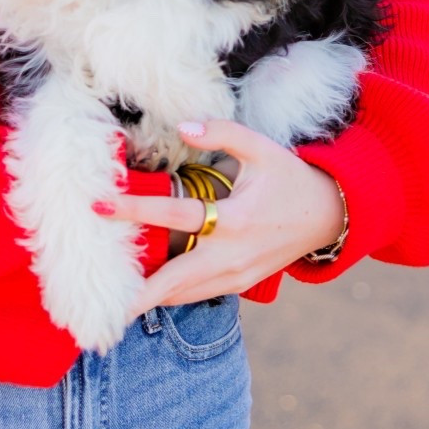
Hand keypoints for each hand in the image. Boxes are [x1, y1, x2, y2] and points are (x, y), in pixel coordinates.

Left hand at [101, 119, 346, 316]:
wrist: (329, 216)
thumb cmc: (290, 179)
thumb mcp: (261, 147)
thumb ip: (221, 132)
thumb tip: (183, 126)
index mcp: (234, 218)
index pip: (173, 214)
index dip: (134, 209)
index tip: (99, 206)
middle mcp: (232, 254)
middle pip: (174, 281)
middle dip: (136, 295)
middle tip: (100, 302)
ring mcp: (236, 276)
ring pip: (183, 294)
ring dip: (148, 296)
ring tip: (110, 297)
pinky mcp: (239, 286)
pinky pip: (197, 294)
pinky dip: (170, 294)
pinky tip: (145, 290)